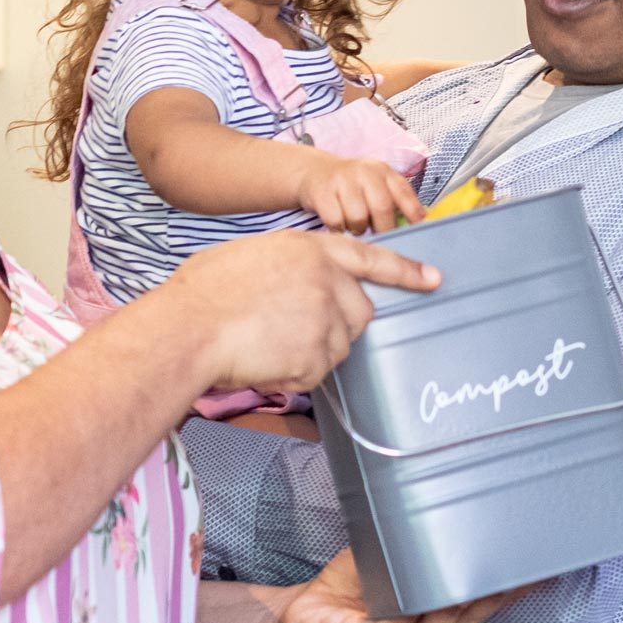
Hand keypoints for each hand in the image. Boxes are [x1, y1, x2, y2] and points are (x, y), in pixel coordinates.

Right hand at [163, 230, 439, 395]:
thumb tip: (300, 279)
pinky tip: (265, 358)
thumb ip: (292, 263)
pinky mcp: (318, 356)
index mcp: (312, 250)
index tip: (433, 279)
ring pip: (339, 344)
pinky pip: (318, 371)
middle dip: (337, 323)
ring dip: (312, 349)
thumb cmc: (205, 291)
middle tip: (293, 327)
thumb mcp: (254, 254)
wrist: (189, 328)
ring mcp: (326, 319)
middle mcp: (328, 282)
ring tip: (267, 340)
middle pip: (359, 311)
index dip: (405, 270)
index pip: (372, 258)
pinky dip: (295, 372)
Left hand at [270, 549, 523, 622]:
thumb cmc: (345, 594)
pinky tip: (420, 602)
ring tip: (481, 577)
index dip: (512, 589)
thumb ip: (413, 546)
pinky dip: (407, 617)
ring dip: (458, 603)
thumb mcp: (386, 564)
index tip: (540, 566)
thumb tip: (437, 500)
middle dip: (497, 592)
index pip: (482, 606)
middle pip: (469, 617)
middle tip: (522, 565)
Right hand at [295, 150, 424, 234]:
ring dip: (358, 229)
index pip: (403, 191)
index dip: (412, 211)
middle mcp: (364, 171)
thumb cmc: (351, 186)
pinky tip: (338, 225)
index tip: (417, 229)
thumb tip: (417, 225)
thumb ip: (393, 200)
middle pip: (382, 207)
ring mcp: (342, 180)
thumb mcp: (374, 184)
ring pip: (358, 218)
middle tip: (379, 236)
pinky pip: (336, 221)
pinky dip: (338, 229)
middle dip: (383, 228)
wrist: (313, 172)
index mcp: (382, 171)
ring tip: (355, 226)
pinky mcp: (322, 191)